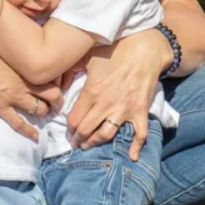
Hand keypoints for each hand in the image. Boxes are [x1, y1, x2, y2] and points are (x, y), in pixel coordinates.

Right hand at [0, 35, 62, 141]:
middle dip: (58, 100)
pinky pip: (18, 123)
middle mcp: (24, 82)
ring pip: (38, 109)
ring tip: (46, 113)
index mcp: (26, 65)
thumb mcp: (1, 38)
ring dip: (44, 112)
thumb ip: (15, 39)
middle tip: (58, 102)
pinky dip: (29, 131)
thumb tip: (25, 29)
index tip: (60, 81)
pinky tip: (36, 137)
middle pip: (52, 95)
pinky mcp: (0, 107)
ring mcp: (12, 97)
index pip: (54, 74)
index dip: (60, 79)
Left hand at [67, 30, 169, 158]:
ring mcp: (123, 109)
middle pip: (86, 131)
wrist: (145, 48)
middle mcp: (105, 104)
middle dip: (78, 139)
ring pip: (106, 135)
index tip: (69, 130)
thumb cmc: (116, 50)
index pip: (74, 120)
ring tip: (90, 145)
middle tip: (76, 142)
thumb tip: (58, 81)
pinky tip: (132, 157)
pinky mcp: (139, 110)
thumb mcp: (88, 56)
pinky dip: (136, 147)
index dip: (69, 128)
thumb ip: (71, 70)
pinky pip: (139, 133)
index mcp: (91, 92)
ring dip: (96, 143)